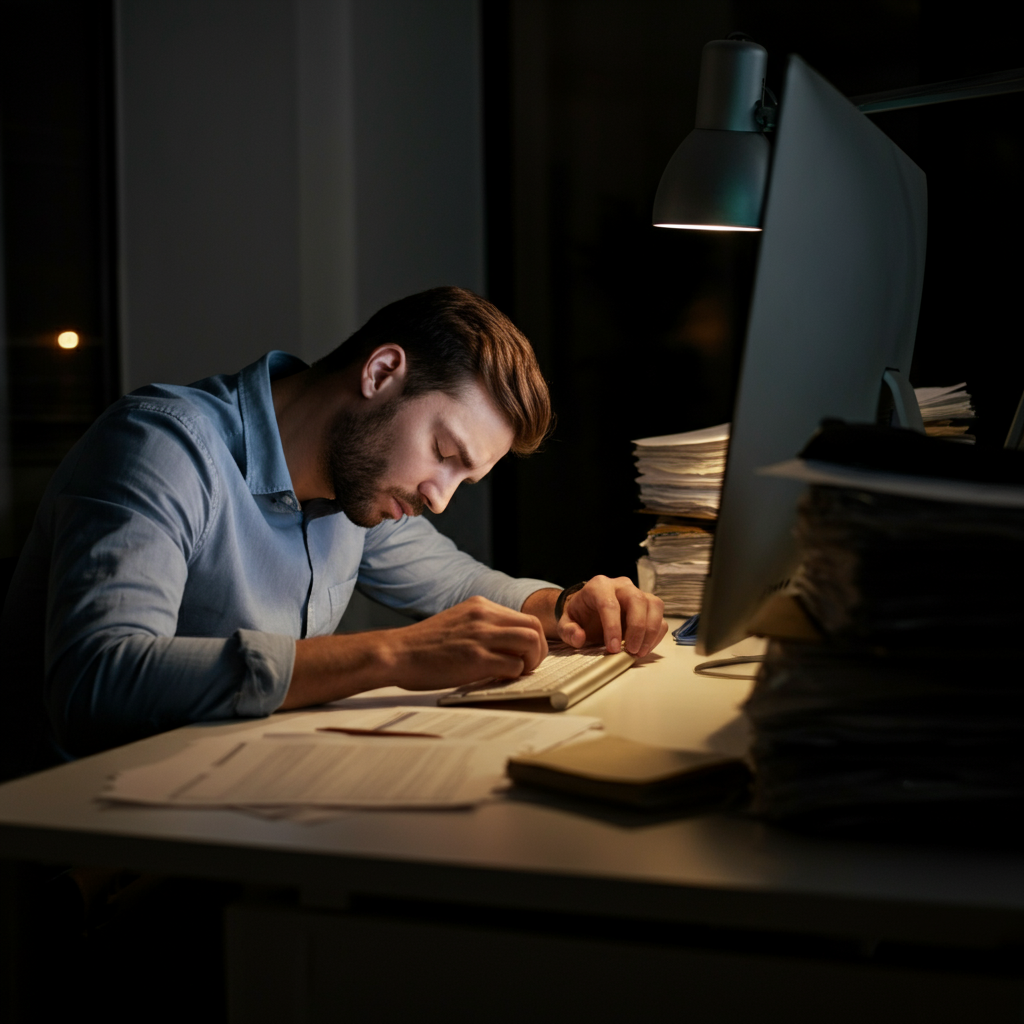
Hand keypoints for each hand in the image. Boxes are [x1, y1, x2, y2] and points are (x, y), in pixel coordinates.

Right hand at [282, 596, 546, 708]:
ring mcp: (481, 636)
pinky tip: (501, 679)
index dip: (533, 638)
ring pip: (531, 643)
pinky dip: (514, 675)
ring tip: (519, 672)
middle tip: (529, 664)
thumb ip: (482, 626)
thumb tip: (507, 643)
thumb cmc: (423, 645)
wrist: (397, 653)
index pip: (524, 617)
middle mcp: (484, 616)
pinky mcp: (476, 658)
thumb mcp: (457, 621)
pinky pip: (513, 665)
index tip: (527, 653)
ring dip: (532, 661)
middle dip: (539, 649)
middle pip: (534, 627)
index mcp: (480, 606)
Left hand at [557, 576, 665, 657]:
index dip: (613, 627)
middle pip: (637, 600)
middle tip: (630, 651)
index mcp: (598, 586)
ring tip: (639, 652)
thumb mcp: (566, 623)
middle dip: (637, 628)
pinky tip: (644, 648)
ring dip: (650, 632)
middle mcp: (621, 585)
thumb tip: (579, 638)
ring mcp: (638, 593)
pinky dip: (656, 635)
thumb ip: (568, 631)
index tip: (613, 648)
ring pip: (654, 605)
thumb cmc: (580, 615)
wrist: (590, 610)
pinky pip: (660, 617)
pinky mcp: (649, 605)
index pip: (609, 604)